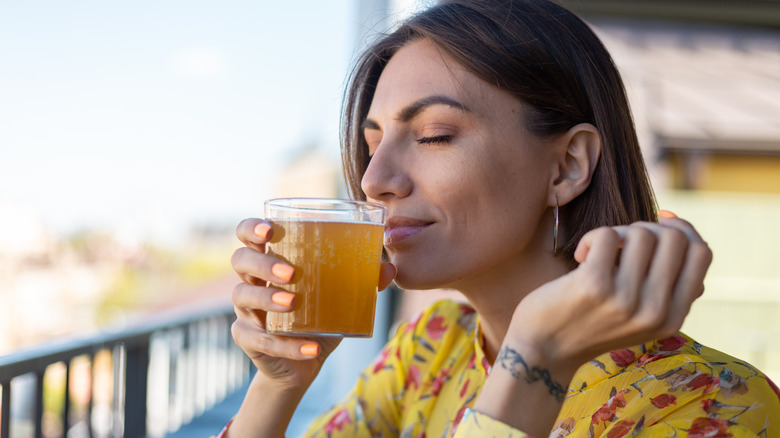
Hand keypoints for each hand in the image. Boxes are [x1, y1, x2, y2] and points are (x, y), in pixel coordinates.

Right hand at [230, 218, 396, 390]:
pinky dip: (287, 345)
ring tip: (293, 303)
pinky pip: (260, 340)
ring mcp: (246, 310)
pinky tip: (310, 347)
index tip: (269, 229)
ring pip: (242, 295)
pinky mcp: (247, 339)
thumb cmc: (317, 317)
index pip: (248, 234)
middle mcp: (252, 281)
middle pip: (241, 260)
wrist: (302, 363)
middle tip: (290, 273)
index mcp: (270, 261)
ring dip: (267, 298)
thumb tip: (390, 269)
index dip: (251, 227)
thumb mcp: (339, 297)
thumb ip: (361, 281)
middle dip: (262, 262)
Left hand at [508, 214, 712, 374]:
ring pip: (641, 233)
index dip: (683, 228)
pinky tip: (579, 257)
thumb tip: (683, 232)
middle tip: (620, 243)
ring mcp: (625, 300)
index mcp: (672, 318)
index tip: (659, 222)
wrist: (543, 351)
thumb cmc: (589, 322)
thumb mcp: (639, 316)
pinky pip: (607, 234)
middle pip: (675, 237)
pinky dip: (590, 237)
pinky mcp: (594, 286)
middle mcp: (655, 312)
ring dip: (616, 233)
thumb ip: (666, 287)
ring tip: (596, 252)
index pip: (701, 254)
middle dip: (646, 228)